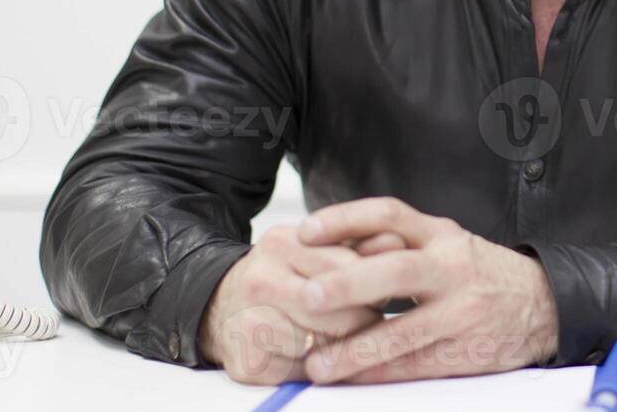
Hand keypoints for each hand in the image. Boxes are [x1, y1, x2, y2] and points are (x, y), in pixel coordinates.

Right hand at [197, 224, 405, 384]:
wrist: (219, 304)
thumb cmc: (282, 276)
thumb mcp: (315, 249)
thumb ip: (359, 244)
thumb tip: (397, 241)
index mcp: (282, 243)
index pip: (349, 269)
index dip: (372, 286)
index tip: (379, 293)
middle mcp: (261, 280)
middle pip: (341, 313)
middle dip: (362, 321)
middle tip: (365, 321)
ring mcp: (249, 322)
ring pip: (325, 347)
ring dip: (341, 349)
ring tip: (339, 339)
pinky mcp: (247, 362)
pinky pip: (302, 374)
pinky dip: (316, 370)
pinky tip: (313, 356)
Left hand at [295, 197, 559, 383]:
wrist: (541, 305)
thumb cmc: (476, 272)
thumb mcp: (444, 243)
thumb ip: (397, 245)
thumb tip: (335, 250)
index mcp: (441, 234)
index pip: (389, 215)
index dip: (345, 219)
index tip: (304, 232)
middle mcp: (452, 267)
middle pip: (396, 271)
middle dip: (350, 285)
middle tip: (309, 296)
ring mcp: (460, 311)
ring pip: (403, 332)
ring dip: (355, 350)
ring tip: (317, 363)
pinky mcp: (465, 350)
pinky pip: (415, 364)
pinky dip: (379, 373)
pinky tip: (352, 377)